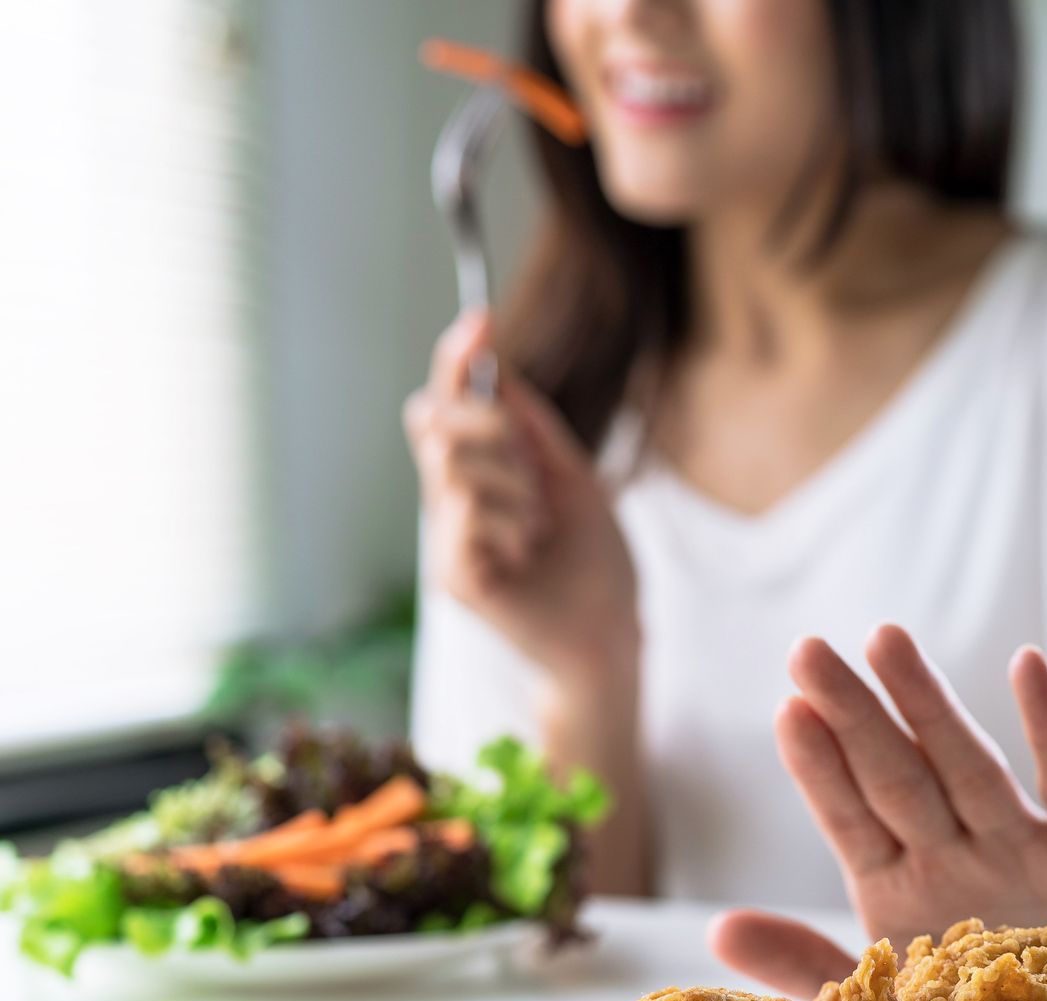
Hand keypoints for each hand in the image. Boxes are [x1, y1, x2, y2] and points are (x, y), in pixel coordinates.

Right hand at [404, 309, 638, 687]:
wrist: (611, 634)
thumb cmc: (596, 566)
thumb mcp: (573, 478)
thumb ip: (534, 429)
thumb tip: (499, 369)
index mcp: (481, 476)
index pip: (448, 405)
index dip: (457, 360)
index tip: (479, 320)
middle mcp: (452, 504)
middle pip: (434, 422)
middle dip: (490, 427)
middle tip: (535, 474)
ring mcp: (446, 540)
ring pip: (455, 466)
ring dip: (515, 487)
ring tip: (538, 530)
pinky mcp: (451, 574)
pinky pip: (466, 512)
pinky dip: (510, 525)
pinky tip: (526, 556)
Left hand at [709, 625, 1046, 998]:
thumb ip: (805, 967)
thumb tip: (716, 929)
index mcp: (900, 891)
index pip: (849, 819)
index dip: (819, 771)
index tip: (787, 712)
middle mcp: (956, 856)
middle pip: (895, 775)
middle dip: (852, 715)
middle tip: (806, 650)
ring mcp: (1023, 847)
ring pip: (968, 765)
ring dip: (929, 704)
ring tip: (886, 639)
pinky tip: (1026, 665)